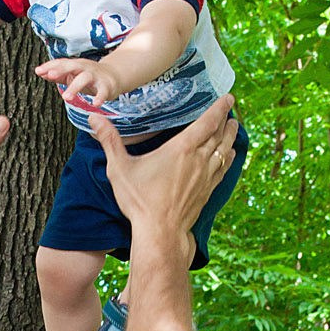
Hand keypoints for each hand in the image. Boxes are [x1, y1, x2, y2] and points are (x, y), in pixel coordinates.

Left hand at [35, 56, 119, 106]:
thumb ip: (57, 75)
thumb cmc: (88, 76)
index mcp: (75, 65)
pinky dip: (100, 97)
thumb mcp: (72, 74)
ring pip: (85, 78)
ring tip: (66, 97)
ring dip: (75, 87)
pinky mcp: (106, 86)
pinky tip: (95, 104)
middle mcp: (84, 68)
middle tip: (50, 76)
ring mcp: (96, 76)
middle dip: (61, 70)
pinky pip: (103, 92)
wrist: (113, 76)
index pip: (61, 63)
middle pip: (72, 66)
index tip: (38, 71)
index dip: (50, 66)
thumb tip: (40, 72)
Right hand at [89, 93, 239, 235]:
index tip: (228, 97)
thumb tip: (95, 118)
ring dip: (231, 137)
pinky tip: (230, 155)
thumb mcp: (120, 169)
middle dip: (226, 120)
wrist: (160, 233)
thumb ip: (109, 141)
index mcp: (181, 149)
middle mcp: (198, 160)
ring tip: (234, 127)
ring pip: (224, 151)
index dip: (219, 108)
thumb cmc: (140, 201)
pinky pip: (223, 169)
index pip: (207, 122)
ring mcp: (205, 177)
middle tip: (230, 109)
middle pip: (219, 134)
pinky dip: (228, 158)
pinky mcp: (207, 192)